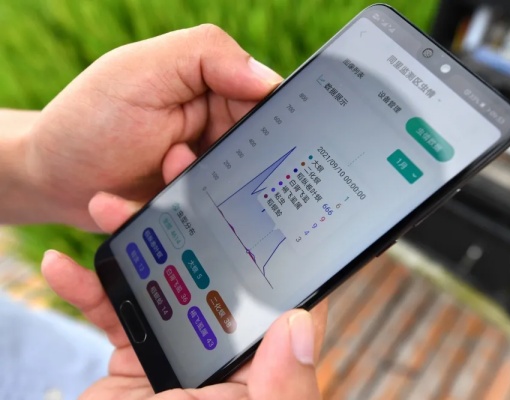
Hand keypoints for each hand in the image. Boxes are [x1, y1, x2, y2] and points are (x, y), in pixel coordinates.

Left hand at [22, 24, 280, 228]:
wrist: (52, 181)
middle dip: (230, 160)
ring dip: (203, 186)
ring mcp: (210, 168)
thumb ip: (206, 56)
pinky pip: (215, 216)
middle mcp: (219, 129)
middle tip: (183, 156)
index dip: (268, 119)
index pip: (267, 101)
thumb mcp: (141, 72)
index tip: (243, 133)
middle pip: (261, 150)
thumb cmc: (90, 120)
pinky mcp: (199, 203)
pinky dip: (188, 212)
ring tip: (161, 170)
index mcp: (215, 89)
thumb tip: (268, 79)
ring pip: (241, 189)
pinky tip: (152, 196)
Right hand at [41, 145, 326, 399]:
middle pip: (216, 270)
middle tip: (178, 174)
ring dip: (133, 241)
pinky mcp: (135, 354)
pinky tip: (64, 263)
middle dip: (193, 223)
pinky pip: (113, 310)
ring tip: (110, 205)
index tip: (257, 196)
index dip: (275, 243)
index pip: (282, 294)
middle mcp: (224, 349)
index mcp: (262, 363)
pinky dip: (87, 287)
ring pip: (162, 279)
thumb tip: (301, 324)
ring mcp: (178, 348)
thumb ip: (282, 387)